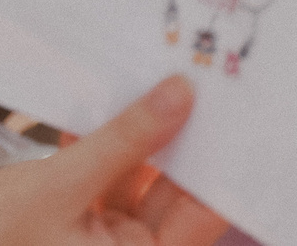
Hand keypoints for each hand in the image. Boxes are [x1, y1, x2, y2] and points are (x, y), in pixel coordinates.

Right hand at [0, 78, 225, 245]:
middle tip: (202, 68)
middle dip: (183, 132)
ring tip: (155, 70)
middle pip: (177, 189)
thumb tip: (182, 96)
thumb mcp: (58, 186)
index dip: (223, 152)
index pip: (205, 208)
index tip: (239, 97)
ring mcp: (102, 244)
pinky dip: (104, 145)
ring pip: (142, 177)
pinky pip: (107, 179)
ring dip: (141, 132)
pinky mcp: (76, 226)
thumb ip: (125, 141)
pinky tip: (102, 100)